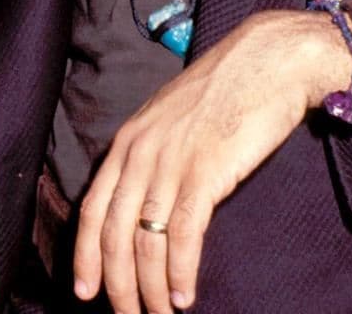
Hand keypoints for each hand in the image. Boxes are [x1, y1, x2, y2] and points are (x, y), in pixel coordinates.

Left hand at [72, 10, 351, 312]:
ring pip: (147, 242)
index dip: (86, 254)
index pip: (92, 207)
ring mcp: (172, 161)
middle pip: (114, 233)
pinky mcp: (206, 172)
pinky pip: (184, 235)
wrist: (266, 61)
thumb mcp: (169, 120)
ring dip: (152, 289)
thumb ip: (151, 156)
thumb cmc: (224, 92)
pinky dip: (182, 274)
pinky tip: (186, 297)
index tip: (85, 290)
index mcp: (128, 140)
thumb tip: (142, 204)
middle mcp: (141, 152)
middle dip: (117, 284)